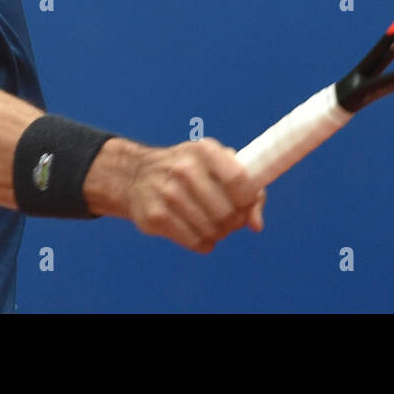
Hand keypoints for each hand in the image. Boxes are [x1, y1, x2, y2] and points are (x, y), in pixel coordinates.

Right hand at [120, 138, 265, 253]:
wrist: (137, 174)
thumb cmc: (191, 171)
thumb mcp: (217, 166)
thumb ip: (249, 190)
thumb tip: (256, 225)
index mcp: (203, 150)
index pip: (238, 179)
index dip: (247, 199)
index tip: (244, 204)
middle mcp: (184, 168)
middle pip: (227, 211)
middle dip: (234, 222)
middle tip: (229, 219)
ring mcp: (167, 192)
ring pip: (212, 230)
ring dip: (218, 234)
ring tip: (213, 225)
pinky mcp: (155, 215)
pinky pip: (194, 242)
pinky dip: (203, 243)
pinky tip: (198, 233)